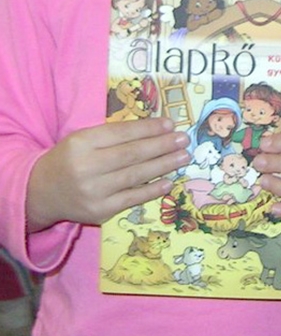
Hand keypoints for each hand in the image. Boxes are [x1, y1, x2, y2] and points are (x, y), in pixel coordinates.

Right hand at [26, 118, 190, 232]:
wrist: (42, 192)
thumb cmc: (71, 159)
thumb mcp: (84, 139)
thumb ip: (116, 135)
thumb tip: (158, 129)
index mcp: (81, 143)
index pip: (122, 133)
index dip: (149, 128)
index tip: (171, 124)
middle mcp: (85, 167)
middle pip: (132, 154)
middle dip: (163, 146)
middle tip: (184, 139)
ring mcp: (93, 192)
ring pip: (136, 176)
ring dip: (164, 165)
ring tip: (183, 156)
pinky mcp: (99, 211)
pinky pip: (132, 199)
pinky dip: (152, 190)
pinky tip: (168, 181)